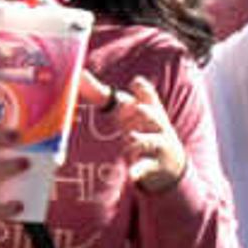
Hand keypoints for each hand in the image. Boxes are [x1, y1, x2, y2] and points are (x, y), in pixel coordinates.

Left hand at [82, 75, 188, 194]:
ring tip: (130, 139)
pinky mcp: (154, 165)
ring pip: (149, 140)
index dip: (142, 89)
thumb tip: (77, 73)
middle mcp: (154, 124)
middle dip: (144, 112)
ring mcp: (156, 145)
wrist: (169, 163)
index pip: (148, 94)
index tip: (135, 83)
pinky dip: (138, 171)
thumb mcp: (124, 110)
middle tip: (136, 109)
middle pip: (151, 114)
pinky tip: (131, 175)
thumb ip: (99, 92)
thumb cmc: (138, 127)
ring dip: (139, 139)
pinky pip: (146, 167)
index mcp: (146, 107)